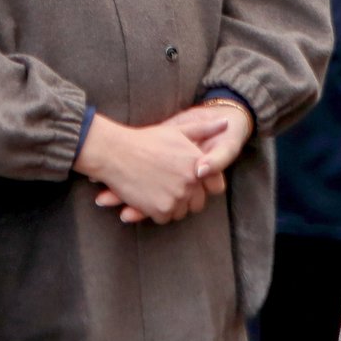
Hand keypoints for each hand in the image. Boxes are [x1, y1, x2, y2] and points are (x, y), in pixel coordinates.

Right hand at [96, 103, 253, 223]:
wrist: (114, 152)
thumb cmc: (144, 140)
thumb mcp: (176, 130)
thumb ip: (204, 129)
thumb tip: (226, 122)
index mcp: (197, 162)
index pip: (215, 186)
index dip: (203, 185)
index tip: (188, 180)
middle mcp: (191, 181)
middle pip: (197, 203)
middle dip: (186, 198)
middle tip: (167, 185)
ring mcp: (177, 197)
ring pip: (181, 212)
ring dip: (171, 205)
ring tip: (155, 189)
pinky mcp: (162, 209)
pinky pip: (165, 218)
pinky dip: (156, 211)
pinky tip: (146, 196)